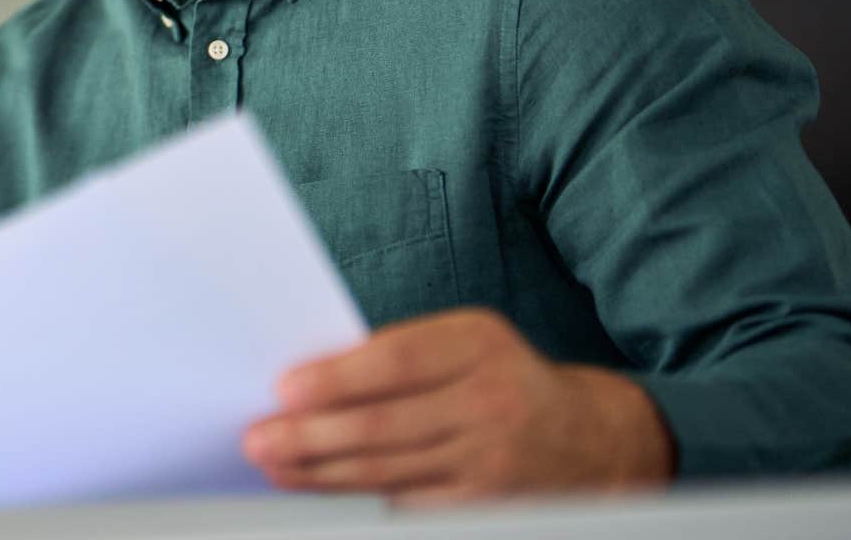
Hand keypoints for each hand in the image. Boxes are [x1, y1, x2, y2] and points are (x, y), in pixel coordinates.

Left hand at [242, 308, 673, 503]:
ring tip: (274, 464)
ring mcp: (491, 460)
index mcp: (478, 345)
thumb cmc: (500, 379)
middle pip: (384, 424)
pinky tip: (319, 489)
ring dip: (319, 472)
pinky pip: (408, 503)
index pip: (396, 360)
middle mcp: (490, 402)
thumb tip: (310, 379)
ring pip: (387, 471)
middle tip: (259, 438)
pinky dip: (358, 497)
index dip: (337, 378)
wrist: (591, 439)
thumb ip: (401, 354)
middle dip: (310, 435)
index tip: (285, 389)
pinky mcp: (486, 506)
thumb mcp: (464, 344)